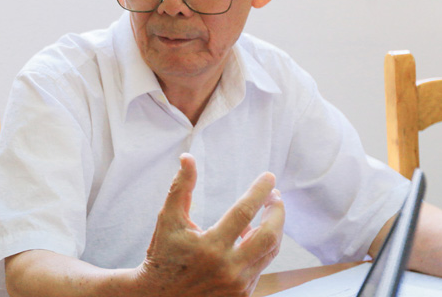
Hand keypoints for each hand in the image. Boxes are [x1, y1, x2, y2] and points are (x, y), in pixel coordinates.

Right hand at [136, 153, 284, 295]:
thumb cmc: (164, 255)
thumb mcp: (168, 220)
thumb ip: (180, 187)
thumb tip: (188, 158)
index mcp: (210, 247)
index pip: (244, 212)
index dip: (259, 191)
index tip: (269, 177)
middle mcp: (228, 268)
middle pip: (268, 236)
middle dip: (277, 211)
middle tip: (275, 195)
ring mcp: (238, 285)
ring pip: (269, 252)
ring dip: (273, 228)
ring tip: (269, 210)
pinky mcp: (242, 295)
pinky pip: (261, 266)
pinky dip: (262, 247)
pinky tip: (254, 234)